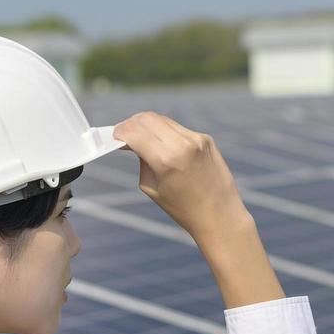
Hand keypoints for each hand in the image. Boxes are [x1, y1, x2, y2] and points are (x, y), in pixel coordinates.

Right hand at [112, 112, 249, 240]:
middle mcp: (182, 145)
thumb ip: (141, 160)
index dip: (120, 132)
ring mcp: (196, 139)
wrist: (219, 215)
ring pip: (162, 120)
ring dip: (148, 126)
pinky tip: (162, 144)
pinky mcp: (206, 139)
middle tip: (125, 134)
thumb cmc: (183, 208)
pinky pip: (178, 128)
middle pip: (146, 118)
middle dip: (132, 124)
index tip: (114, 137)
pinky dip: (165, 132)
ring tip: (142, 138)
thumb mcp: (151, 187)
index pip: (134, 131)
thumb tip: (133, 141)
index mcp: (165, 160)